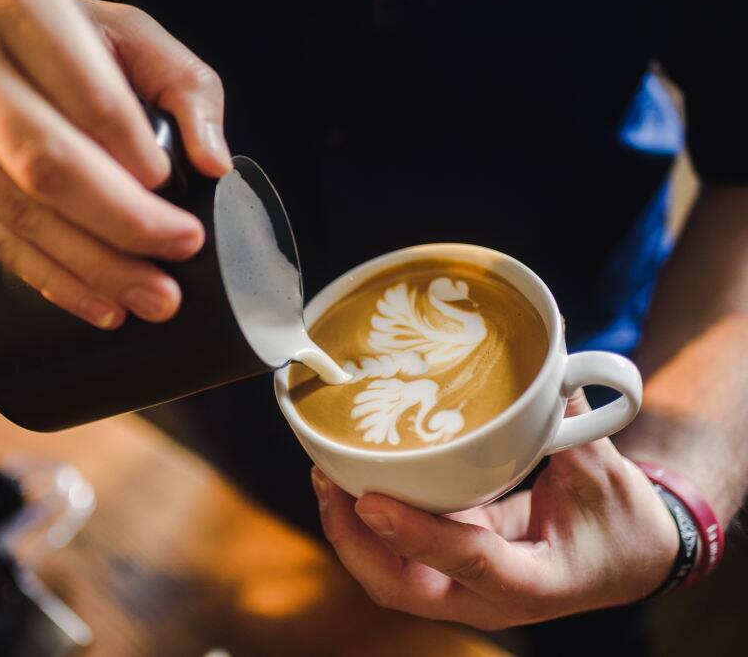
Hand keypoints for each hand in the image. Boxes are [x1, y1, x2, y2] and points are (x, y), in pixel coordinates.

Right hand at [0, 0, 231, 327]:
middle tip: (179, 255)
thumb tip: (213, 162)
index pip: (91, 99)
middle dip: (124, 225)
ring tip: (152, 297)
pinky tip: (98, 302)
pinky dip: (51, 280)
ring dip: (93, 268)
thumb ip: (186, 87)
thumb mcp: (129, 38)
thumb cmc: (59, 48)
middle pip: (47, 164)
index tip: (182, 205)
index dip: (140, 165)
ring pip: (18, 212)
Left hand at [311, 394, 680, 629]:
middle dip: (354, 541)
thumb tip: (547, 360)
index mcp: (536, 581)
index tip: (369, 499)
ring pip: (390, 577)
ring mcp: (464, 589)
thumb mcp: (603, 471)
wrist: (631, 559)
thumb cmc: (621, 522)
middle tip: (328, 480)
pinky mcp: (450, 571)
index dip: (417, 535)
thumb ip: (570, 420)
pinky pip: (397, 557)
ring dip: (350, 533)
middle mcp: (490, 598)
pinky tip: (350, 481)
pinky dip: (369, 524)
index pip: (470, 562)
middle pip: (402, 588)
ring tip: (326, 473)